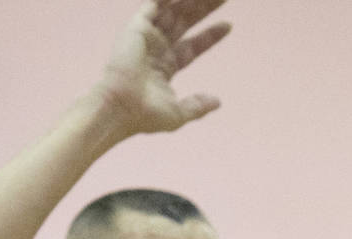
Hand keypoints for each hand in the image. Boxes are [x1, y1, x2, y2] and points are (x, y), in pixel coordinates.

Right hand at [94, 0, 230, 136]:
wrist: (123, 107)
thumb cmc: (146, 115)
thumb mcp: (178, 113)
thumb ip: (197, 105)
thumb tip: (217, 101)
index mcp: (165, 67)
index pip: (192, 46)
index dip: (210, 36)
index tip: (228, 25)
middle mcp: (156, 48)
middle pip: (185, 22)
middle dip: (204, 9)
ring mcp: (147, 36)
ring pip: (174, 11)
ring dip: (192, 1)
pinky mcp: (138, 27)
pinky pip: (155, 4)